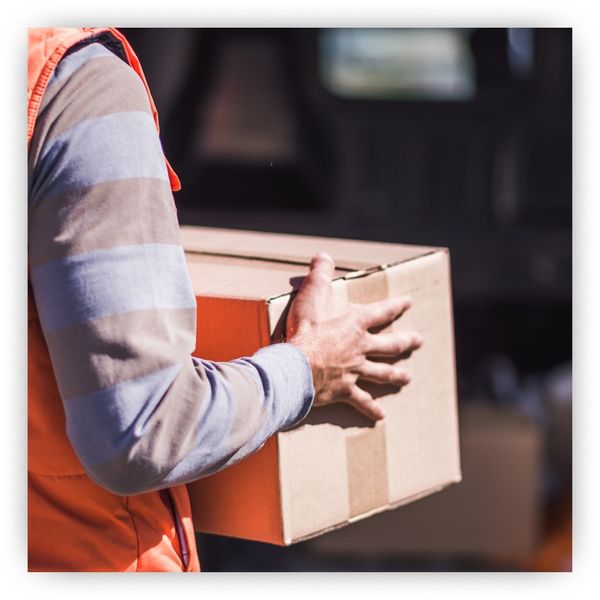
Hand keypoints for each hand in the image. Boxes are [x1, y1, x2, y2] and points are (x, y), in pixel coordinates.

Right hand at [286, 252, 422, 419]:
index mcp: (356, 323)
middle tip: (419, 341)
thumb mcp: (311, 294)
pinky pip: (361, 400)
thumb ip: (319, 273)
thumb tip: (323, 255)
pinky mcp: (345, 389)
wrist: (297, 364)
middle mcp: (361, 347)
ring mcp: (355, 370)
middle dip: (406, 342)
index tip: (409, 303)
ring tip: (408, 378)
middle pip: (390, 345)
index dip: (396, 306)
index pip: (382, 312)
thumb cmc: (305, 328)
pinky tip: (380, 416)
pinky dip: (370, 408)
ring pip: (382, 373)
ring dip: (396, 375)